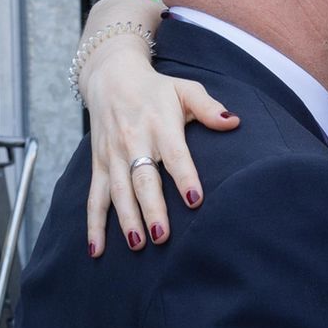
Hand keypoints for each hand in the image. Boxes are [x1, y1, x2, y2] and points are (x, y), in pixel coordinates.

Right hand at [85, 47, 237, 255]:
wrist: (110, 77)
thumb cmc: (157, 90)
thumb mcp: (185, 90)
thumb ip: (208, 108)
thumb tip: (233, 122)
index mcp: (160, 125)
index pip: (174, 154)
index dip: (184, 176)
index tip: (195, 200)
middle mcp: (133, 141)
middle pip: (143, 178)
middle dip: (151, 208)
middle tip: (162, 235)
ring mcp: (113, 156)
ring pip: (118, 191)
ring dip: (126, 219)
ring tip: (138, 244)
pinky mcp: (98, 165)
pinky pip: (94, 198)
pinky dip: (94, 225)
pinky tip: (97, 250)